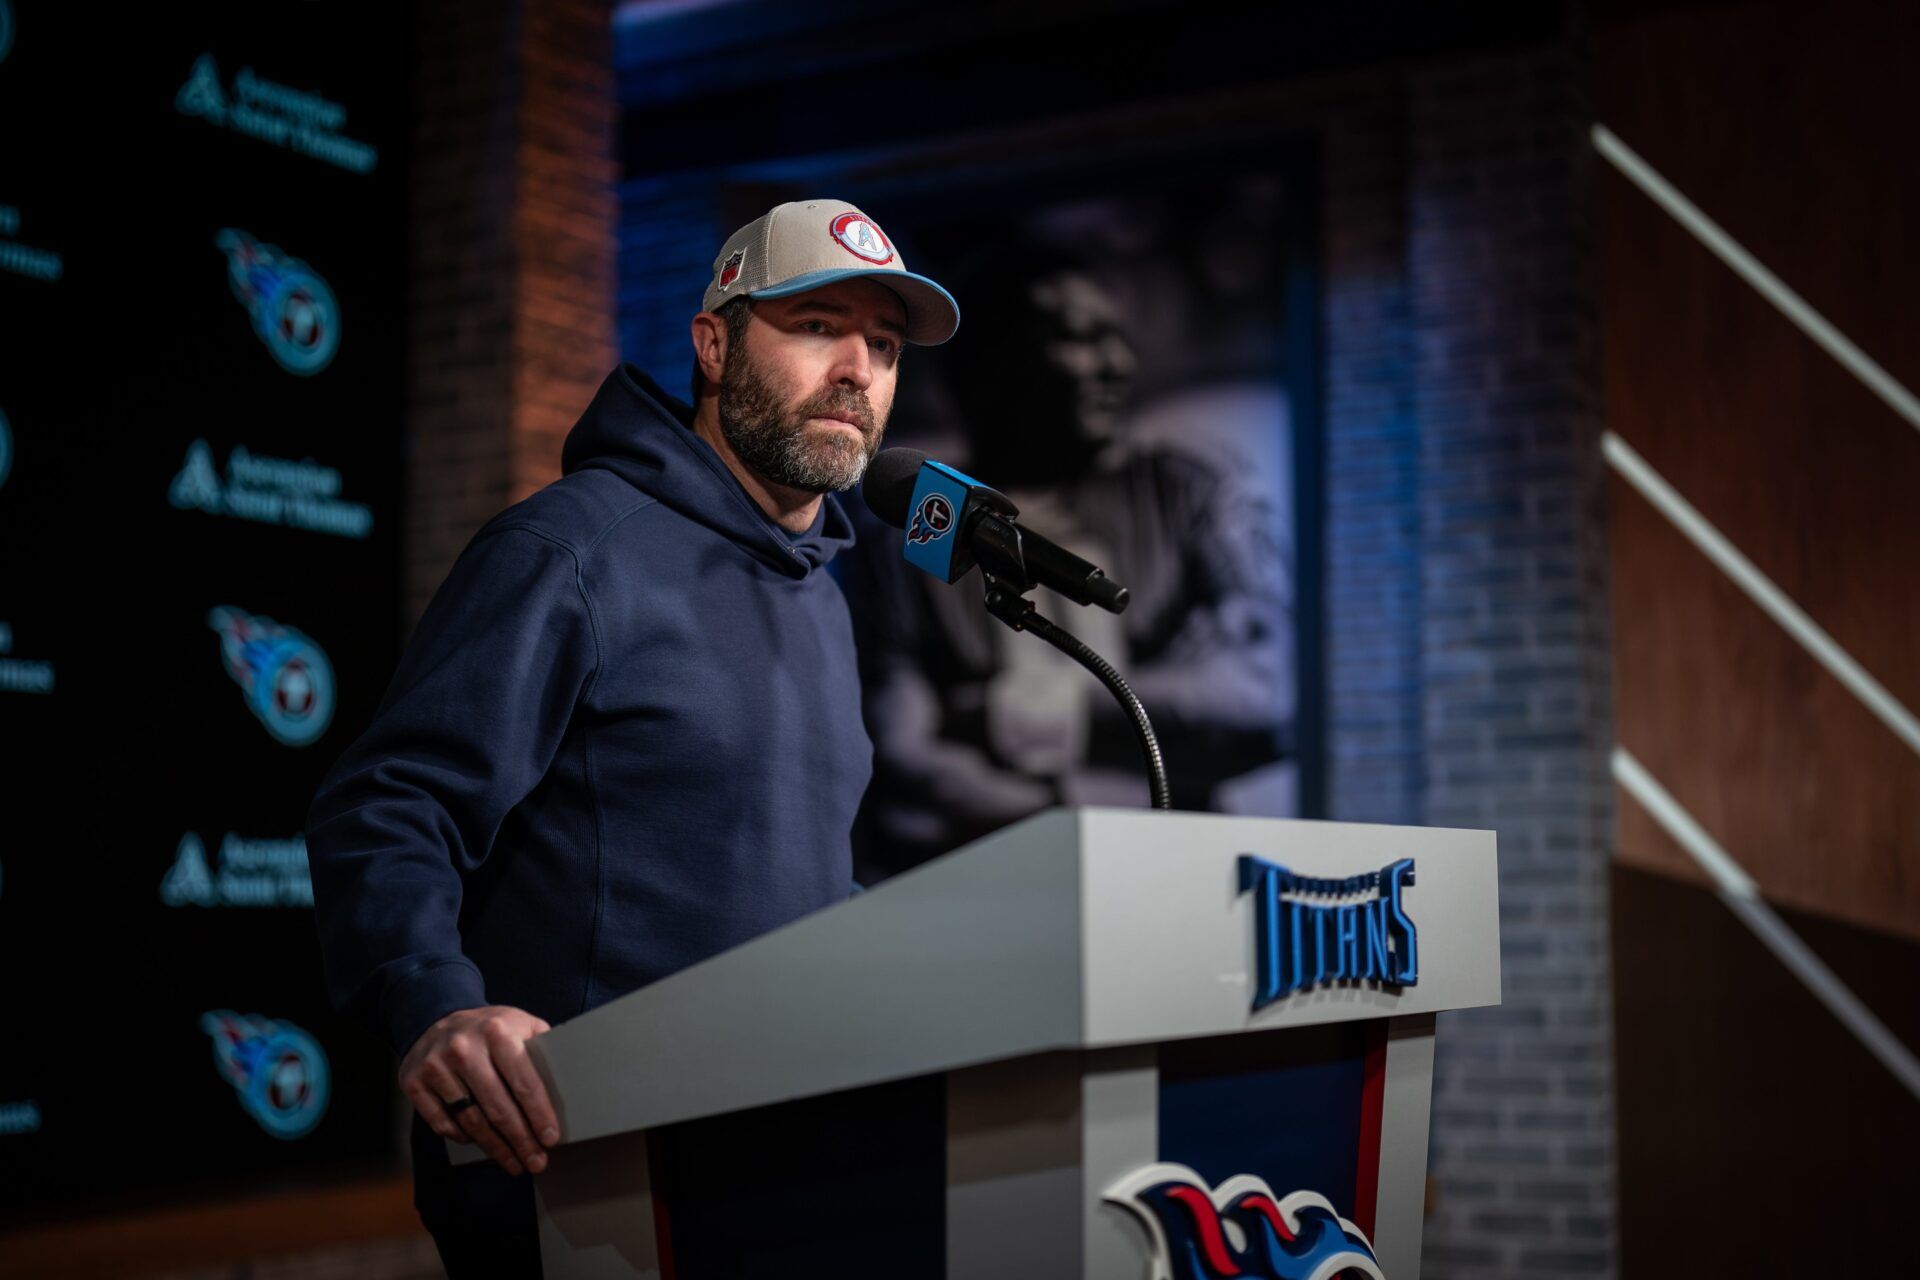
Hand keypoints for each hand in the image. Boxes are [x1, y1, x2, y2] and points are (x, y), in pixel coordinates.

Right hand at [400, 1005, 558, 1174]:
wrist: (434, 1017)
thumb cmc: (488, 1029)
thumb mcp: (519, 1024)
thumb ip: (541, 1048)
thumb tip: (567, 1084)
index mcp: (497, 1032)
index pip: (524, 1082)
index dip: (539, 1115)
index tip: (550, 1139)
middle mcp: (464, 1048)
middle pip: (498, 1108)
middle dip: (521, 1141)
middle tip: (536, 1162)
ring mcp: (436, 1066)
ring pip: (471, 1121)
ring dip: (496, 1148)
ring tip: (514, 1163)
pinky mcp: (414, 1083)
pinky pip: (444, 1124)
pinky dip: (465, 1138)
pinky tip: (481, 1145)